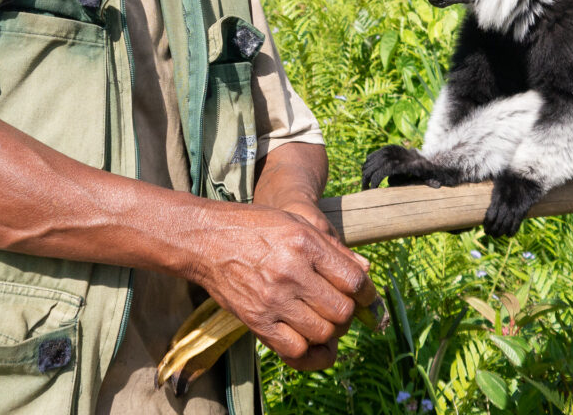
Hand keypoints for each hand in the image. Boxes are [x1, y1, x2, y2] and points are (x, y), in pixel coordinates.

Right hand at [190, 204, 376, 370]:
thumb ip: (332, 248)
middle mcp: (290, 272)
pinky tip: (306, 337)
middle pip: (341, 311)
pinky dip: (307, 350)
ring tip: (321, 319)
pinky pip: (294, 350)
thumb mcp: (296, 222)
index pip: (353, 280)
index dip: (367, 293)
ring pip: (322, 334)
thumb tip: (365, 271)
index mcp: (303, 243)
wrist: (205, 240)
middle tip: (338, 306)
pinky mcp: (256, 321)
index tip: (364, 296)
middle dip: (348, 313)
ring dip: (329, 331)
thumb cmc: (253, 226)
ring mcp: (272, 300)